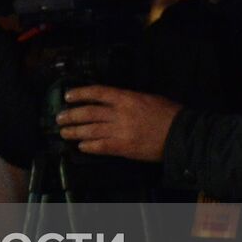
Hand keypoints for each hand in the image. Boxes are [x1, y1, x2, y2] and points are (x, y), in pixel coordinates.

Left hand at [56, 86, 181, 162]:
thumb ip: (128, 99)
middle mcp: (120, 113)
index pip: (97, 92)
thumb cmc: (169, 114)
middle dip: (71, 115)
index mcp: (127, 98)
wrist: (182, 135)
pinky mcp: (124, 148)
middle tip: (59, 118)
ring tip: (64, 133)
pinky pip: (101, 147)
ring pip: (90, 130)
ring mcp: (121, 131)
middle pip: (88, 113)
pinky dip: (89, 146)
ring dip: (74, 132)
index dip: (80, 93)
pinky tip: (81, 146)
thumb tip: (111, 101)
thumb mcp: (148, 98)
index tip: (68, 96)